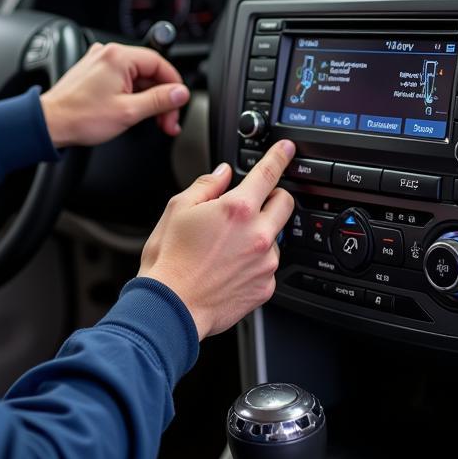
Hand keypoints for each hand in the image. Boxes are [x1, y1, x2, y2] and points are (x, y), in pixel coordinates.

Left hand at [40, 42, 189, 149]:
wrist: (49, 124)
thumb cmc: (80, 117)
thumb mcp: (128, 111)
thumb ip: (159, 100)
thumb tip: (180, 93)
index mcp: (118, 57)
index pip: (159, 63)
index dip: (174, 84)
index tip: (178, 102)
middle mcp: (109, 54)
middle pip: (149, 72)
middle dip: (161, 97)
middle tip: (167, 121)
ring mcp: (100, 62)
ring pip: (137, 77)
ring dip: (148, 99)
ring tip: (152, 121)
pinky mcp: (94, 72)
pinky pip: (122, 80)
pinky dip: (132, 95)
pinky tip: (135, 112)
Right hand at [138, 140, 296, 339]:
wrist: (170, 308)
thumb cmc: (170, 259)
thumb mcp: (178, 208)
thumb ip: (207, 185)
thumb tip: (223, 173)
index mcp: (237, 209)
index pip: (268, 173)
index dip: (280, 156)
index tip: (287, 150)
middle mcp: (258, 234)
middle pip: (285, 203)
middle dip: (273, 197)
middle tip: (252, 204)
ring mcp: (265, 263)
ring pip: (276, 236)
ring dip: (261, 233)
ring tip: (228, 246)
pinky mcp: (265, 287)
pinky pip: (268, 265)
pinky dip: (255, 261)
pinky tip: (230, 267)